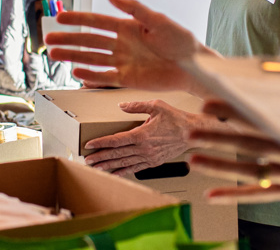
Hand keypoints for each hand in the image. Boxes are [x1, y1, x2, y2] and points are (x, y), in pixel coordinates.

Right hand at [46, 0, 206, 90]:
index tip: (60, 18)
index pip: (97, 22)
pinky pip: (105, 78)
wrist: (193, 66)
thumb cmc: (180, 41)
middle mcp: (121, 44)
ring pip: (92, 59)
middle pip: (89, 41)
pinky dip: (91, 77)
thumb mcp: (158, 20)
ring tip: (54, 55)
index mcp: (127, 27)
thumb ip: (135, 9)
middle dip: (68, 40)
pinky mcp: (128, 79)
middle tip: (48, 40)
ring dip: (73, 57)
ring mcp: (123, 62)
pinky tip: (76, 74)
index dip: (78, 19)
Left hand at [83, 100, 211, 175]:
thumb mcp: (156, 105)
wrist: (192, 133)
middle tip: (87, 160)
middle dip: (100, 157)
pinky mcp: (153, 162)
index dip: (101, 143)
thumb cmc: (176, 119)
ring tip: (96, 168)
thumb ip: (136, 106)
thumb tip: (121, 105)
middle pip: (117, 154)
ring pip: (124, 163)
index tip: (89, 145)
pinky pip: (135, 168)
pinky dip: (124, 172)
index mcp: (142, 134)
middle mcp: (143, 148)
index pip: (116, 140)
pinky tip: (115, 174)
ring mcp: (148, 157)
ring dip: (109, 166)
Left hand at [186, 101, 279, 206]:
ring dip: (219, 166)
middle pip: (248, 144)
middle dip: (217, 137)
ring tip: (192, 159)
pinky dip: (234, 197)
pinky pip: (259, 196)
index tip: (209, 100)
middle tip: (191, 131)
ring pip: (249, 171)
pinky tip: (211, 197)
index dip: (233, 109)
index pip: (261, 116)